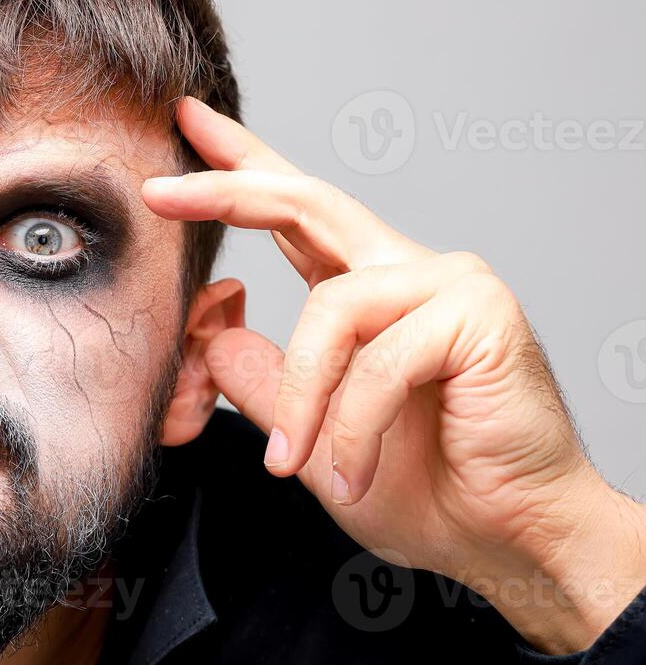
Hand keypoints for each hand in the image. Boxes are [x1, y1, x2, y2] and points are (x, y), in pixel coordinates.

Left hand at [144, 97, 645, 653]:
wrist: (507, 539)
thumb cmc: (424, 490)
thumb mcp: (307, 434)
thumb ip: (260, 379)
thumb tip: (208, 334)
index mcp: (367, 291)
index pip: (295, 212)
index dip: (240, 166)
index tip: (187, 124)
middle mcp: (408, 272)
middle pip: (304, 203)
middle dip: (224, 192)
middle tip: (157, 193)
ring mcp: (448, 285)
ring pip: (329, 310)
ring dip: (301, 400)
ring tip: (294, 464)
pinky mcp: (478, 314)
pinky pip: (377, 359)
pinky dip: (351, 426)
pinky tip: (353, 473)